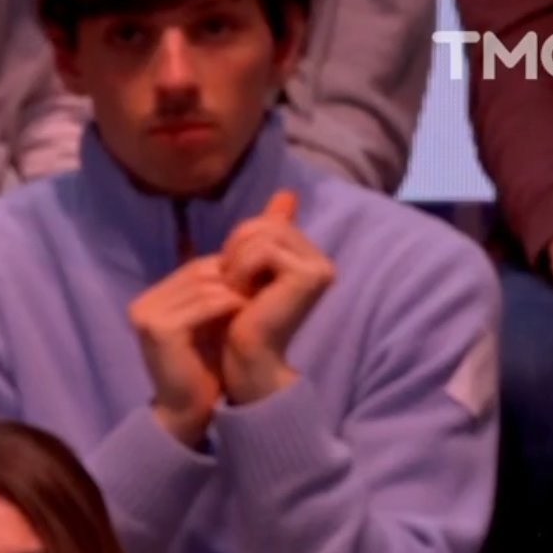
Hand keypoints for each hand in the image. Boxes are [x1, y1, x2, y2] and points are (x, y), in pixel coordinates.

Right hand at [127, 255, 245, 445]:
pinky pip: (203, 305)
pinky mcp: (160, 330)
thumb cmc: (201, 368)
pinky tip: (245, 311)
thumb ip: (212, 294)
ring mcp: (147, 316)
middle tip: (261, 284)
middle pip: (196, 272)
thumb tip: (242, 259)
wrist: (187, 409)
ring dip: (233, 291)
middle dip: (231, 277)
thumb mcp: (206, 323)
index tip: (255, 278)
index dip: (226, 270)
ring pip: (201, 286)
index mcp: (150, 300)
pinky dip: (227, 304)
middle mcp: (142, 304)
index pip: (193, 268)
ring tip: (256, 298)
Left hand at [218, 190, 330, 402]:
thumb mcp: (247, 267)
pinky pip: (263, 250)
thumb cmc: (239, 318)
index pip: (267, 222)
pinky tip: (242, 295)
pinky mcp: (309, 276)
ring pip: (263, 234)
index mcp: (308, 256)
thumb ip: (266, 231)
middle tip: (231, 283)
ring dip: (237, 262)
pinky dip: (242, 270)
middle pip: (266, 223)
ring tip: (236, 291)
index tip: (232, 274)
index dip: (239, 242)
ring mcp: (319, 268)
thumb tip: (286, 193)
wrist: (245, 359)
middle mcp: (321, 261)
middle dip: (237, 249)